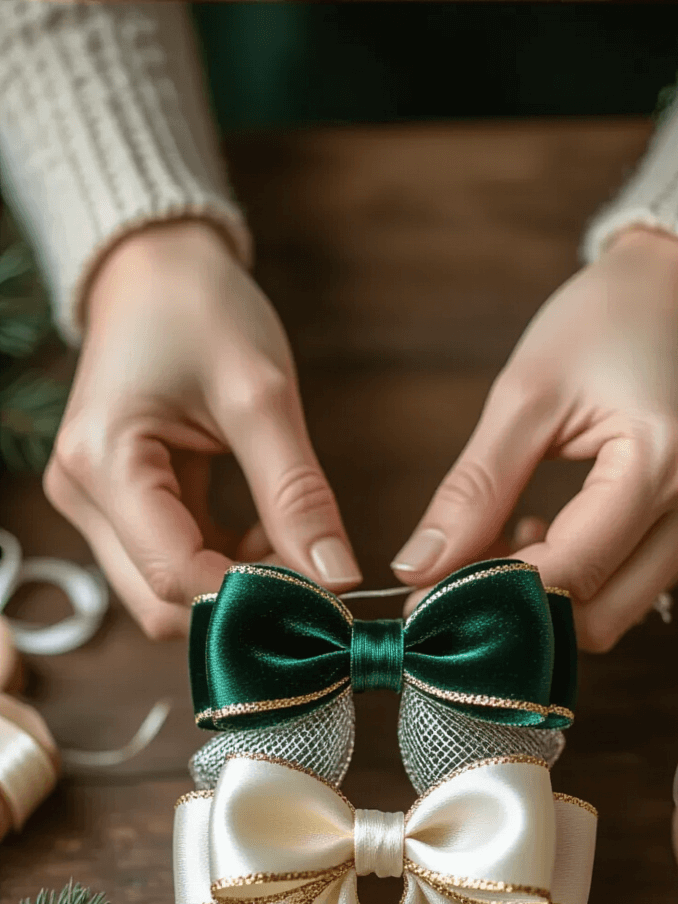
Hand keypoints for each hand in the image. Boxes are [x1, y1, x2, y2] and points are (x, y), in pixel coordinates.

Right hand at [45, 220, 360, 638]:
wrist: (155, 268)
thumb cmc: (200, 310)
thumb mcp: (261, 396)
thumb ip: (297, 494)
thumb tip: (337, 578)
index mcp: (104, 462)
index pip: (176, 576)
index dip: (254, 597)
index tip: (327, 591)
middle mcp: (82, 495)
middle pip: (160, 603)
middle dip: (242, 601)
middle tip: (316, 573)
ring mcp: (95, 505)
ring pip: (167, 593)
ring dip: (237, 584)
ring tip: (291, 536)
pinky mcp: (118, 507)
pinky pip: (174, 565)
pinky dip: (227, 562)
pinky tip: (266, 529)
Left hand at [391, 228, 677, 650]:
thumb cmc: (611, 316)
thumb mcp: (527, 393)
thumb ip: (475, 489)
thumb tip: (420, 565)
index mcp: (663, 462)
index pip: (568, 574)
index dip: (488, 598)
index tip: (424, 599)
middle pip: (599, 618)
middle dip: (520, 612)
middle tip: (456, 579)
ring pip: (619, 609)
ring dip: (553, 596)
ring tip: (505, 539)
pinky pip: (638, 581)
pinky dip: (584, 576)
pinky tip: (548, 530)